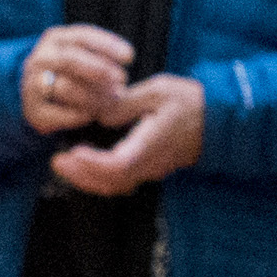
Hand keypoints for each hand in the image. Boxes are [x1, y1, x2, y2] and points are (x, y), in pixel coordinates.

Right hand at [18, 24, 138, 135]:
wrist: (37, 98)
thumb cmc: (72, 73)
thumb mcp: (83, 55)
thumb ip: (100, 54)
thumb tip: (127, 56)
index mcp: (55, 39)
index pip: (81, 36)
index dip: (108, 45)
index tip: (130, 57)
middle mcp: (40, 58)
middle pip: (70, 60)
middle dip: (100, 70)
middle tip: (122, 80)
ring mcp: (31, 85)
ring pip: (65, 88)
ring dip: (94, 96)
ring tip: (112, 101)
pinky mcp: (33, 112)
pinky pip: (61, 114)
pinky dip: (80, 115)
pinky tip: (92, 115)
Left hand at [52, 74, 208, 197]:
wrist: (218, 120)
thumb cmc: (190, 102)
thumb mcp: (158, 91)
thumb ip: (126, 102)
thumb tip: (101, 115)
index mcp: (151, 144)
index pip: (118, 164)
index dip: (93, 164)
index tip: (75, 152)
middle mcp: (150, 163)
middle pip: (111, 182)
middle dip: (80, 175)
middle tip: (57, 161)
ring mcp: (151, 170)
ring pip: (115, 185)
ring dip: (87, 179)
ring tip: (65, 164)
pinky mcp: (151, 169)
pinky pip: (122, 181)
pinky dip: (100, 178)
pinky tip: (85, 166)